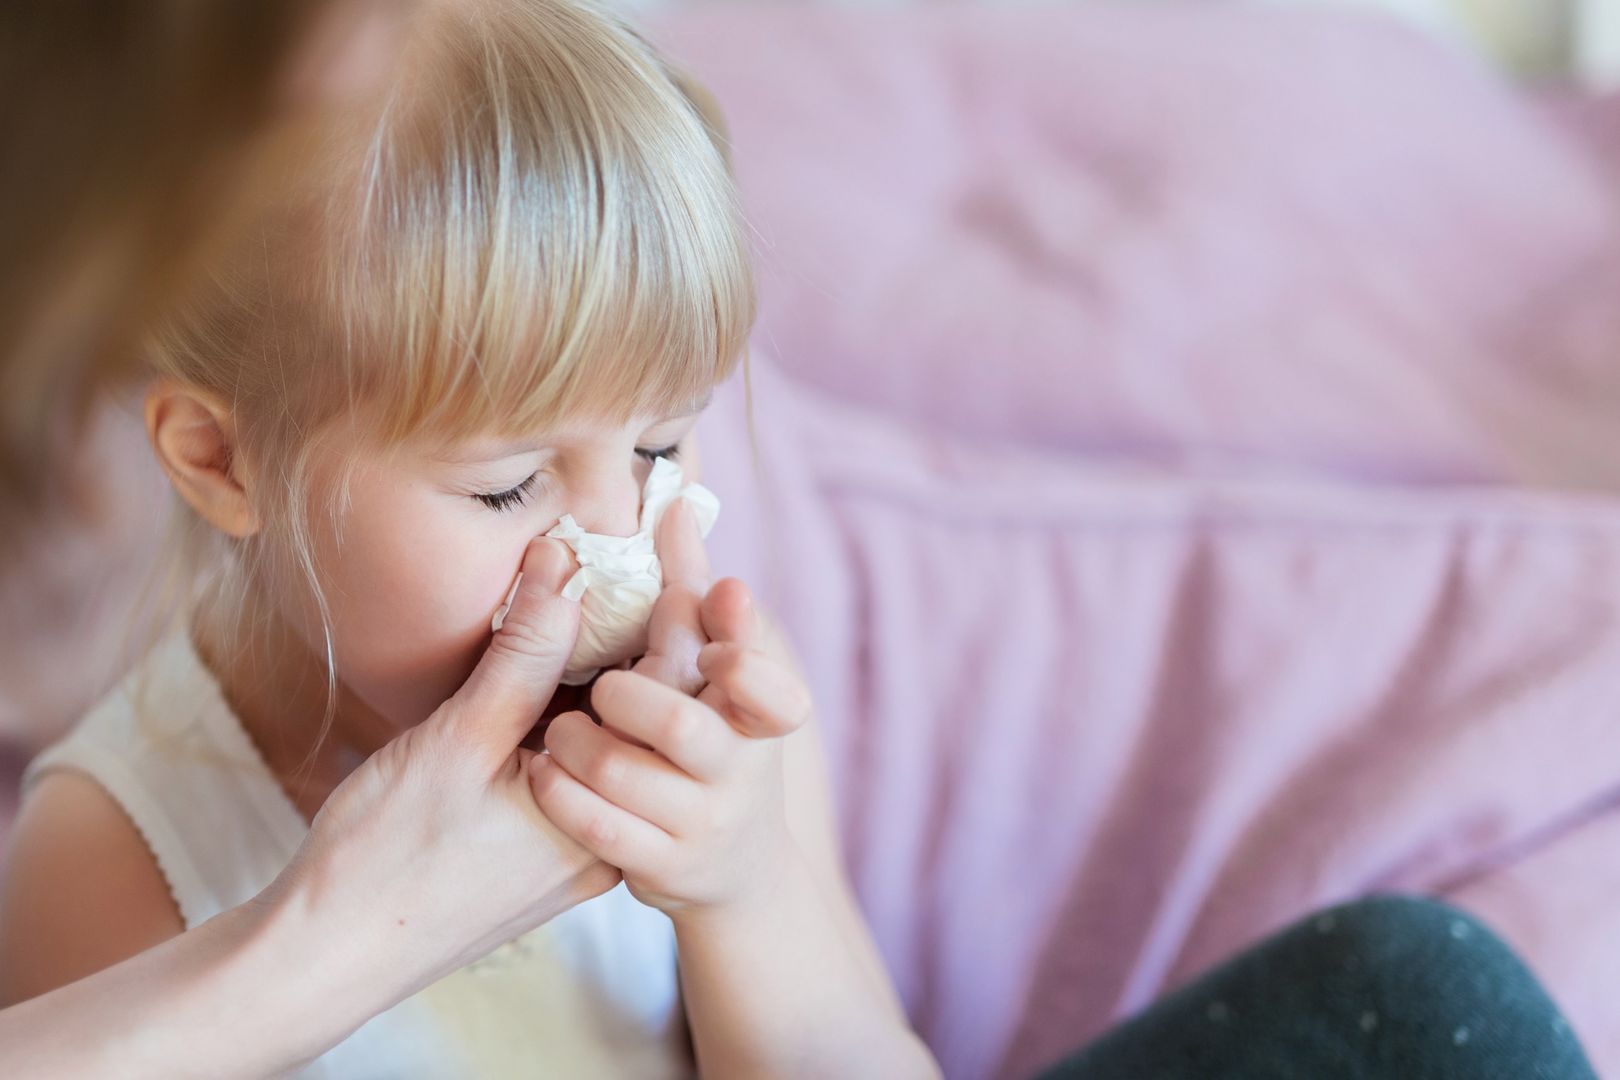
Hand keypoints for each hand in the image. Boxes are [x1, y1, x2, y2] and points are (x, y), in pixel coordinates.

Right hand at [260, 536, 621, 1002]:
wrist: (325, 953)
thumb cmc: (386, 855)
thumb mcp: (460, 739)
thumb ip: (525, 654)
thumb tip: (565, 566)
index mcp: (609, 820)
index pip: (669, 705)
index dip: (666, 623)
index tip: (660, 558)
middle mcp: (608, 841)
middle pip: (644, 721)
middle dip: (635, 641)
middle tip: (623, 566)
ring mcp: (575, 849)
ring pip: (607, 743)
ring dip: (597, 674)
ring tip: (584, 600)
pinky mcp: (540, 852)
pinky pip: (574, 768)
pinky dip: (563, 715)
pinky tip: (545, 665)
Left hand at [530, 499, 813, 915]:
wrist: (735, 874)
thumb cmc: (709, 743)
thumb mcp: (712, 674)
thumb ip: (690, 591)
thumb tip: (673, 501)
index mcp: (762, 718)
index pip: (776, 687)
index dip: (743, 651)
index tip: (715, 605)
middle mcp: (742, 773)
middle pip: (681, 725)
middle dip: (626, 694)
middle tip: (599, 684)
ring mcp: (704, 825)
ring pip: (625, 774)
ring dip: (576, 741)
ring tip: (555, 729)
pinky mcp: (661, 869)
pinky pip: (598, 828)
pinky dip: (561, 792)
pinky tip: (541, 771)